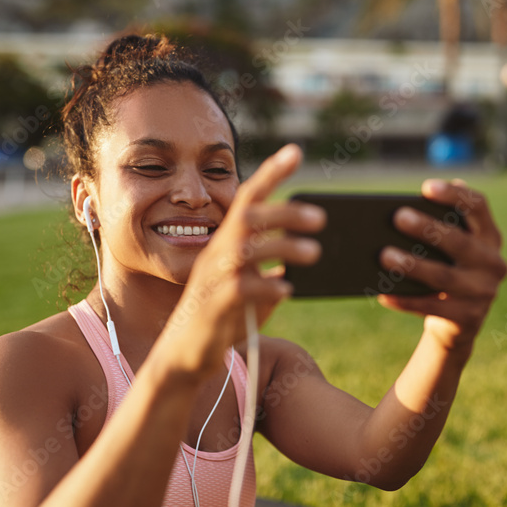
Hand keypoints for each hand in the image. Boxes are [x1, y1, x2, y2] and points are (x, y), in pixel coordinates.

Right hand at [164, 144, 325, 373]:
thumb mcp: (248, 289)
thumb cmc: (219, 319)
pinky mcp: (215, 306)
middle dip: (285, 213)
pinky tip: (287, 291)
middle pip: (248, 219)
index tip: (295, 152)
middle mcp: (217, 254)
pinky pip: (242, 289)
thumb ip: (268, 275)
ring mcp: (214, 279)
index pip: (247, 199)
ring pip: (247, 250)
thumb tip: (297, 265)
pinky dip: (267, 287)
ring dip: (283, 247)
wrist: (186, 355)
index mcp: (226, 244)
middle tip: (321, 218)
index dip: (270, 173)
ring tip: (314, 252)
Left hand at [377, 179, 506, 351]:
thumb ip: (440, 225)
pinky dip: (405, 300)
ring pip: (444, 277)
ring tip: (383, 256)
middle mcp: (493, 263)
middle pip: (460, 242)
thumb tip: (400, 213)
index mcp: (490, 236)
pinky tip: (383, 293)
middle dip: (429, 229)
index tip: (426, 187)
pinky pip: (431, 308)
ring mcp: (484, 292)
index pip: (478, 207)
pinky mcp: (469, 319)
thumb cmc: (446, 270)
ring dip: (412, 265)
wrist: (457, 321)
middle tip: (398, 217)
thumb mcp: (450, 249)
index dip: (454, 196)